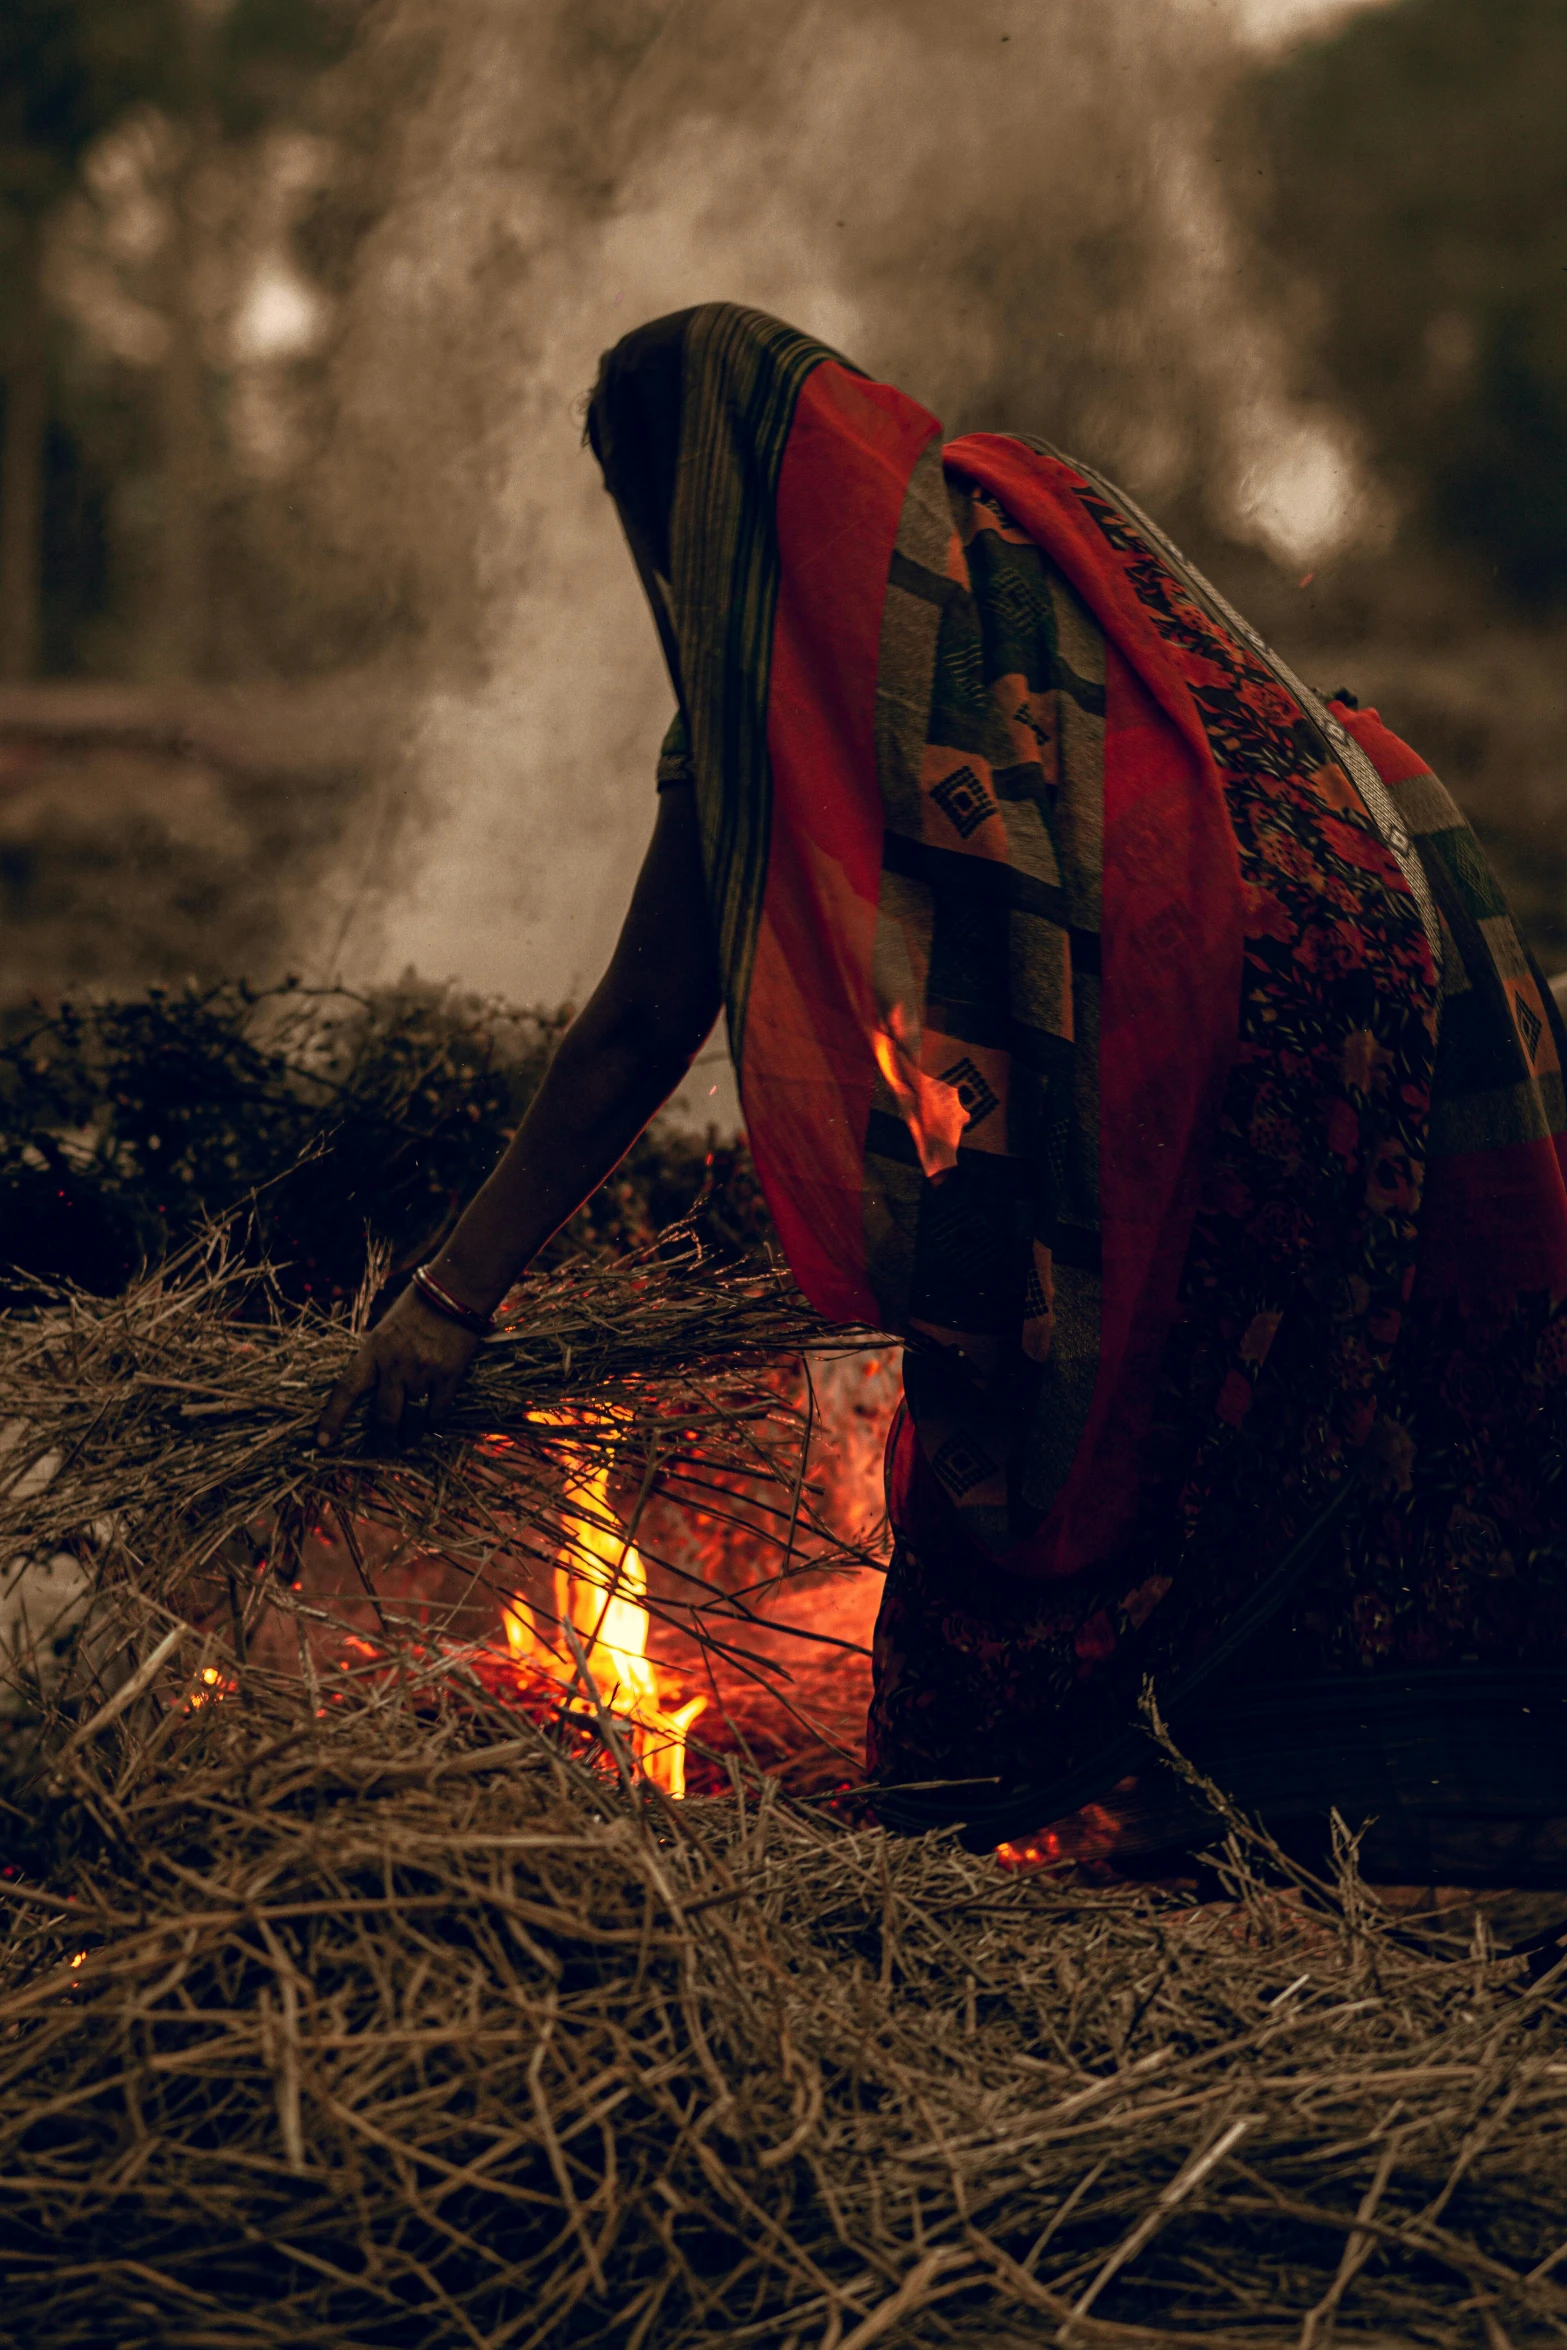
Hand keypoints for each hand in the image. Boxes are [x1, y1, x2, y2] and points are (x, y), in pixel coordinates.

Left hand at [316, 1287, 481, 1451]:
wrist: (454, 1292)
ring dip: (408, 1438)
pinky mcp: (448, 1376)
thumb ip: (374, 1358)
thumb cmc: (415, 1307)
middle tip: (381, 1451)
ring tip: (407, 1443)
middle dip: (381, 1441)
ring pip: (411, 1421)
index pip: (346, 1390)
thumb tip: (367, 1388)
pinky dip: (433, 1425)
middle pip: (383, 1417)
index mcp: (372, 1351)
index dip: (332, 1419)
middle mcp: (395, 1366)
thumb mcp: (383, 1330)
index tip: (321, 1444)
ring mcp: (422, 1372)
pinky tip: (432, 1429)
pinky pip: (437, 1412)